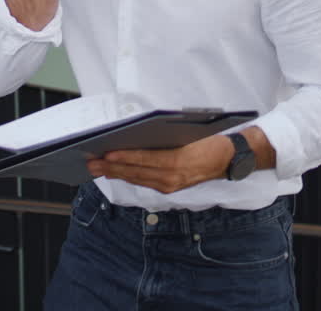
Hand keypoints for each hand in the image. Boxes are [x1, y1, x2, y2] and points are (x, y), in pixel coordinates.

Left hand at [86, 134, 234, 194]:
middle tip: (92, 162)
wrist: (228, 159)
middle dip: (112, 167)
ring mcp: (170, 185)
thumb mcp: (188, 134)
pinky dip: (128, 177)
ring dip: (115, 173)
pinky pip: (144, 182)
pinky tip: (115, 172)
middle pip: (136, 172)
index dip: (125, 157)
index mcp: (177, 161)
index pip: (145, 159)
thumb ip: (164, 137)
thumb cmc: (209, 141)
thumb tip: (136, 133)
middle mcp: (172, 177)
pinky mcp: (169, 188)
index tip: (107, 154)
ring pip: (137, 179)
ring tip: (97, 168)